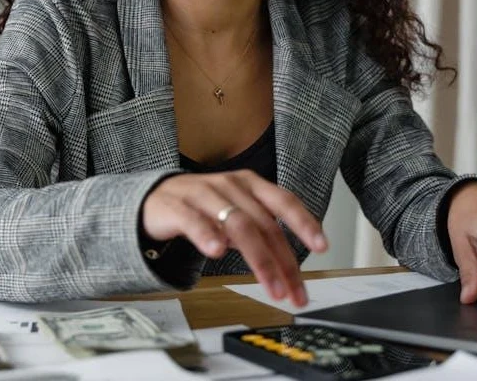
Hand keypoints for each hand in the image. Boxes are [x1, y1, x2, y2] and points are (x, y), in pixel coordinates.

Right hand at [141, 170, 328, 306]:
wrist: (154, 199)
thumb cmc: (202, 208)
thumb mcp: (237, 214)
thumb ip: (261, 232)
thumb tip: (290, 265)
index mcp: (250, 185)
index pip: (284, 201)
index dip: (304, 222)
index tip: (323, 245)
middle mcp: (230, 186)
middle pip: (264, 223)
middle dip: (283, 262)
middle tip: (292, 291)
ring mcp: (203, 194)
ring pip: (238, 225)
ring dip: (258, 259)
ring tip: (270, 286)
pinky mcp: (176, 206)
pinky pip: (194, 221)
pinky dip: (208, 236)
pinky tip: (217, 252)